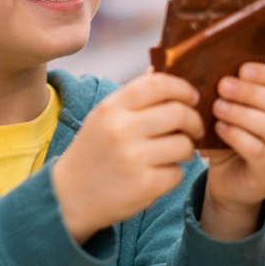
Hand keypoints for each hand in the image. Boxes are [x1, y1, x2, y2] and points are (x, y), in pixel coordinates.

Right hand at [52, 73, 203, 243]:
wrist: (70, 196)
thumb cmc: (93, 152)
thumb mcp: (104, 117)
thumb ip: (132, 95)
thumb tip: (158, 69)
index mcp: (112, 108)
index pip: (157, 84)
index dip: (183, 88)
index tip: (191, 97)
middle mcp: (122, 130)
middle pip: (179, 113)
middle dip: (194, 121)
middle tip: (193, 128)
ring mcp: (134, 158)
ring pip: (184, 145)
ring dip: (186, 149)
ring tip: (174, 152)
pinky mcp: (145, 185)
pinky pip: (178, 173)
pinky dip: (173, 173)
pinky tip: (158, 173)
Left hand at [200, 64, 264, 239]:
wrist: (229, 184)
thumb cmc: (233, 142)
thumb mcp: (235, 113)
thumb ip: (233, 93)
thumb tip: (211, 65)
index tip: (241, 69)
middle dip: (250, 92)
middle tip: (222, 86)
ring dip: (242, 114)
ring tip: (218, 107)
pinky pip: (258, 151)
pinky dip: (237, 136)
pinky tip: (220, 129)